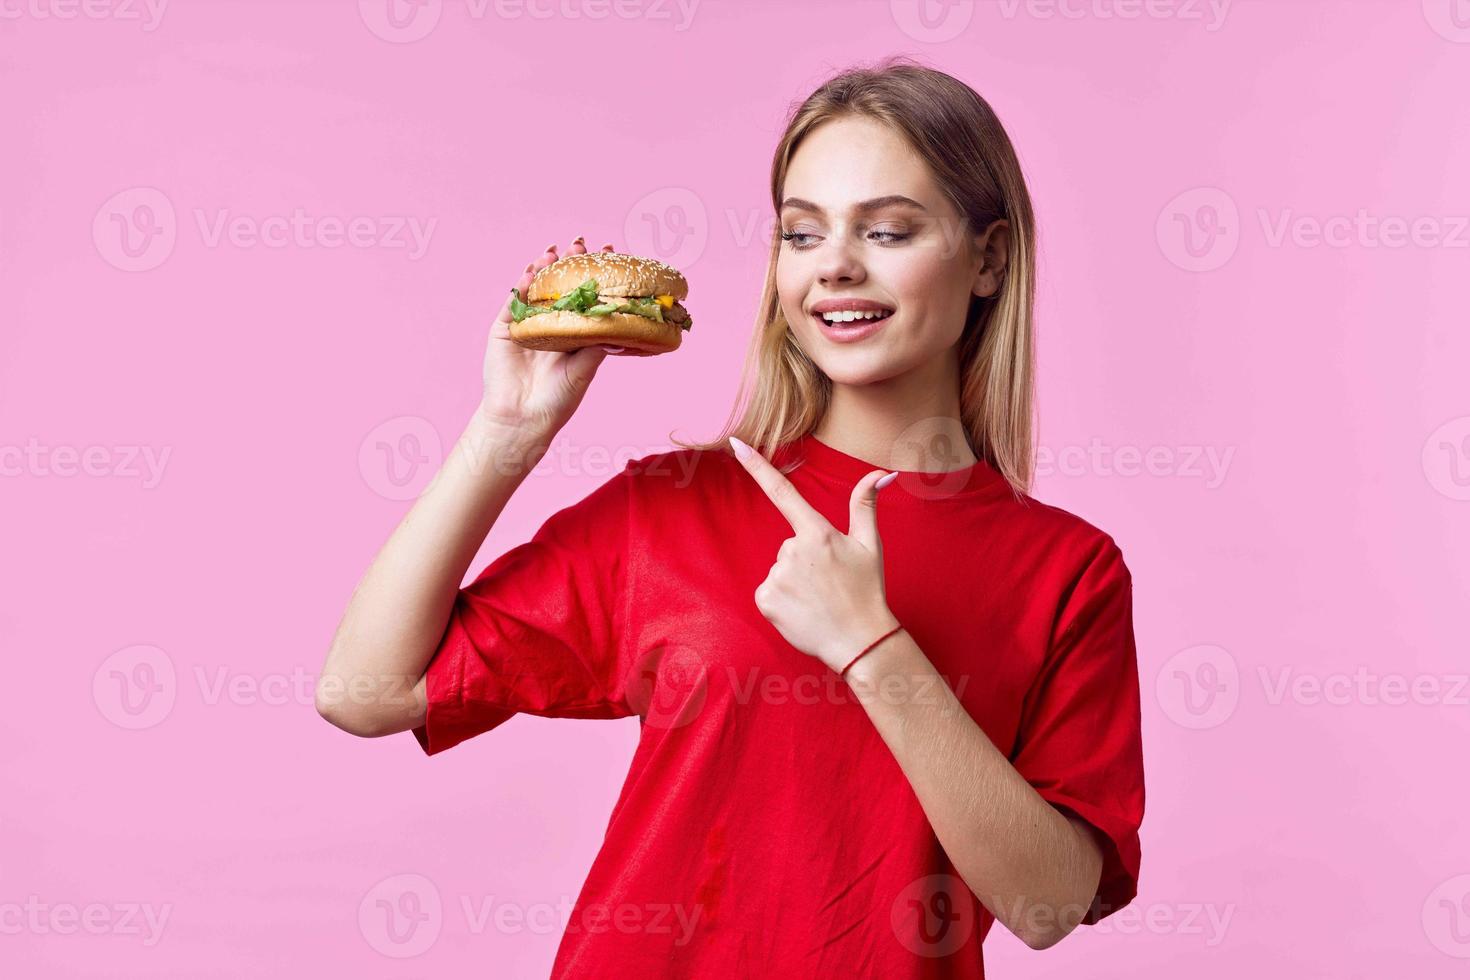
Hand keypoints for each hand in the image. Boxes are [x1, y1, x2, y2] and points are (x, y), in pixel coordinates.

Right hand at [478, 237, 628, 436]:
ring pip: (536, 289)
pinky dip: (521, 285)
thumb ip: (598, 340)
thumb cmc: (560, 398)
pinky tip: (530, 271)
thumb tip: (621, 316)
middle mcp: (551, 325)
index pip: (586, 295)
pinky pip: (513, 302)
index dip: (595, 275)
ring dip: (544, 268)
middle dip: (570, 263)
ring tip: (555, 252)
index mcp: (573, 332)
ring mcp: (527, 325)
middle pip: (561, 286)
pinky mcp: (505, 330)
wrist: (524, 419)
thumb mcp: (587, 367)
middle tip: (581, 243)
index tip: (609, 253)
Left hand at [729, 436, 901, 673]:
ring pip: (780, 570)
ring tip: (818, 601)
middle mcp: (793, 551)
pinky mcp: (765, 599)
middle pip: (790, 546)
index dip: (757, 466)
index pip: (783, 492)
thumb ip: (865, 504)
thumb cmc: (867, 592)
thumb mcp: (870, 545)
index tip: (736, 444)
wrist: (860, 643)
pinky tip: (803, 611)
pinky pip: (769, 592)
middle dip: (806, 561)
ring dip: (795, 583)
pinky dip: (783, 601)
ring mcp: (777, 576)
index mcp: (818, 533)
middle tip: (829, 584)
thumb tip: (882, 472)